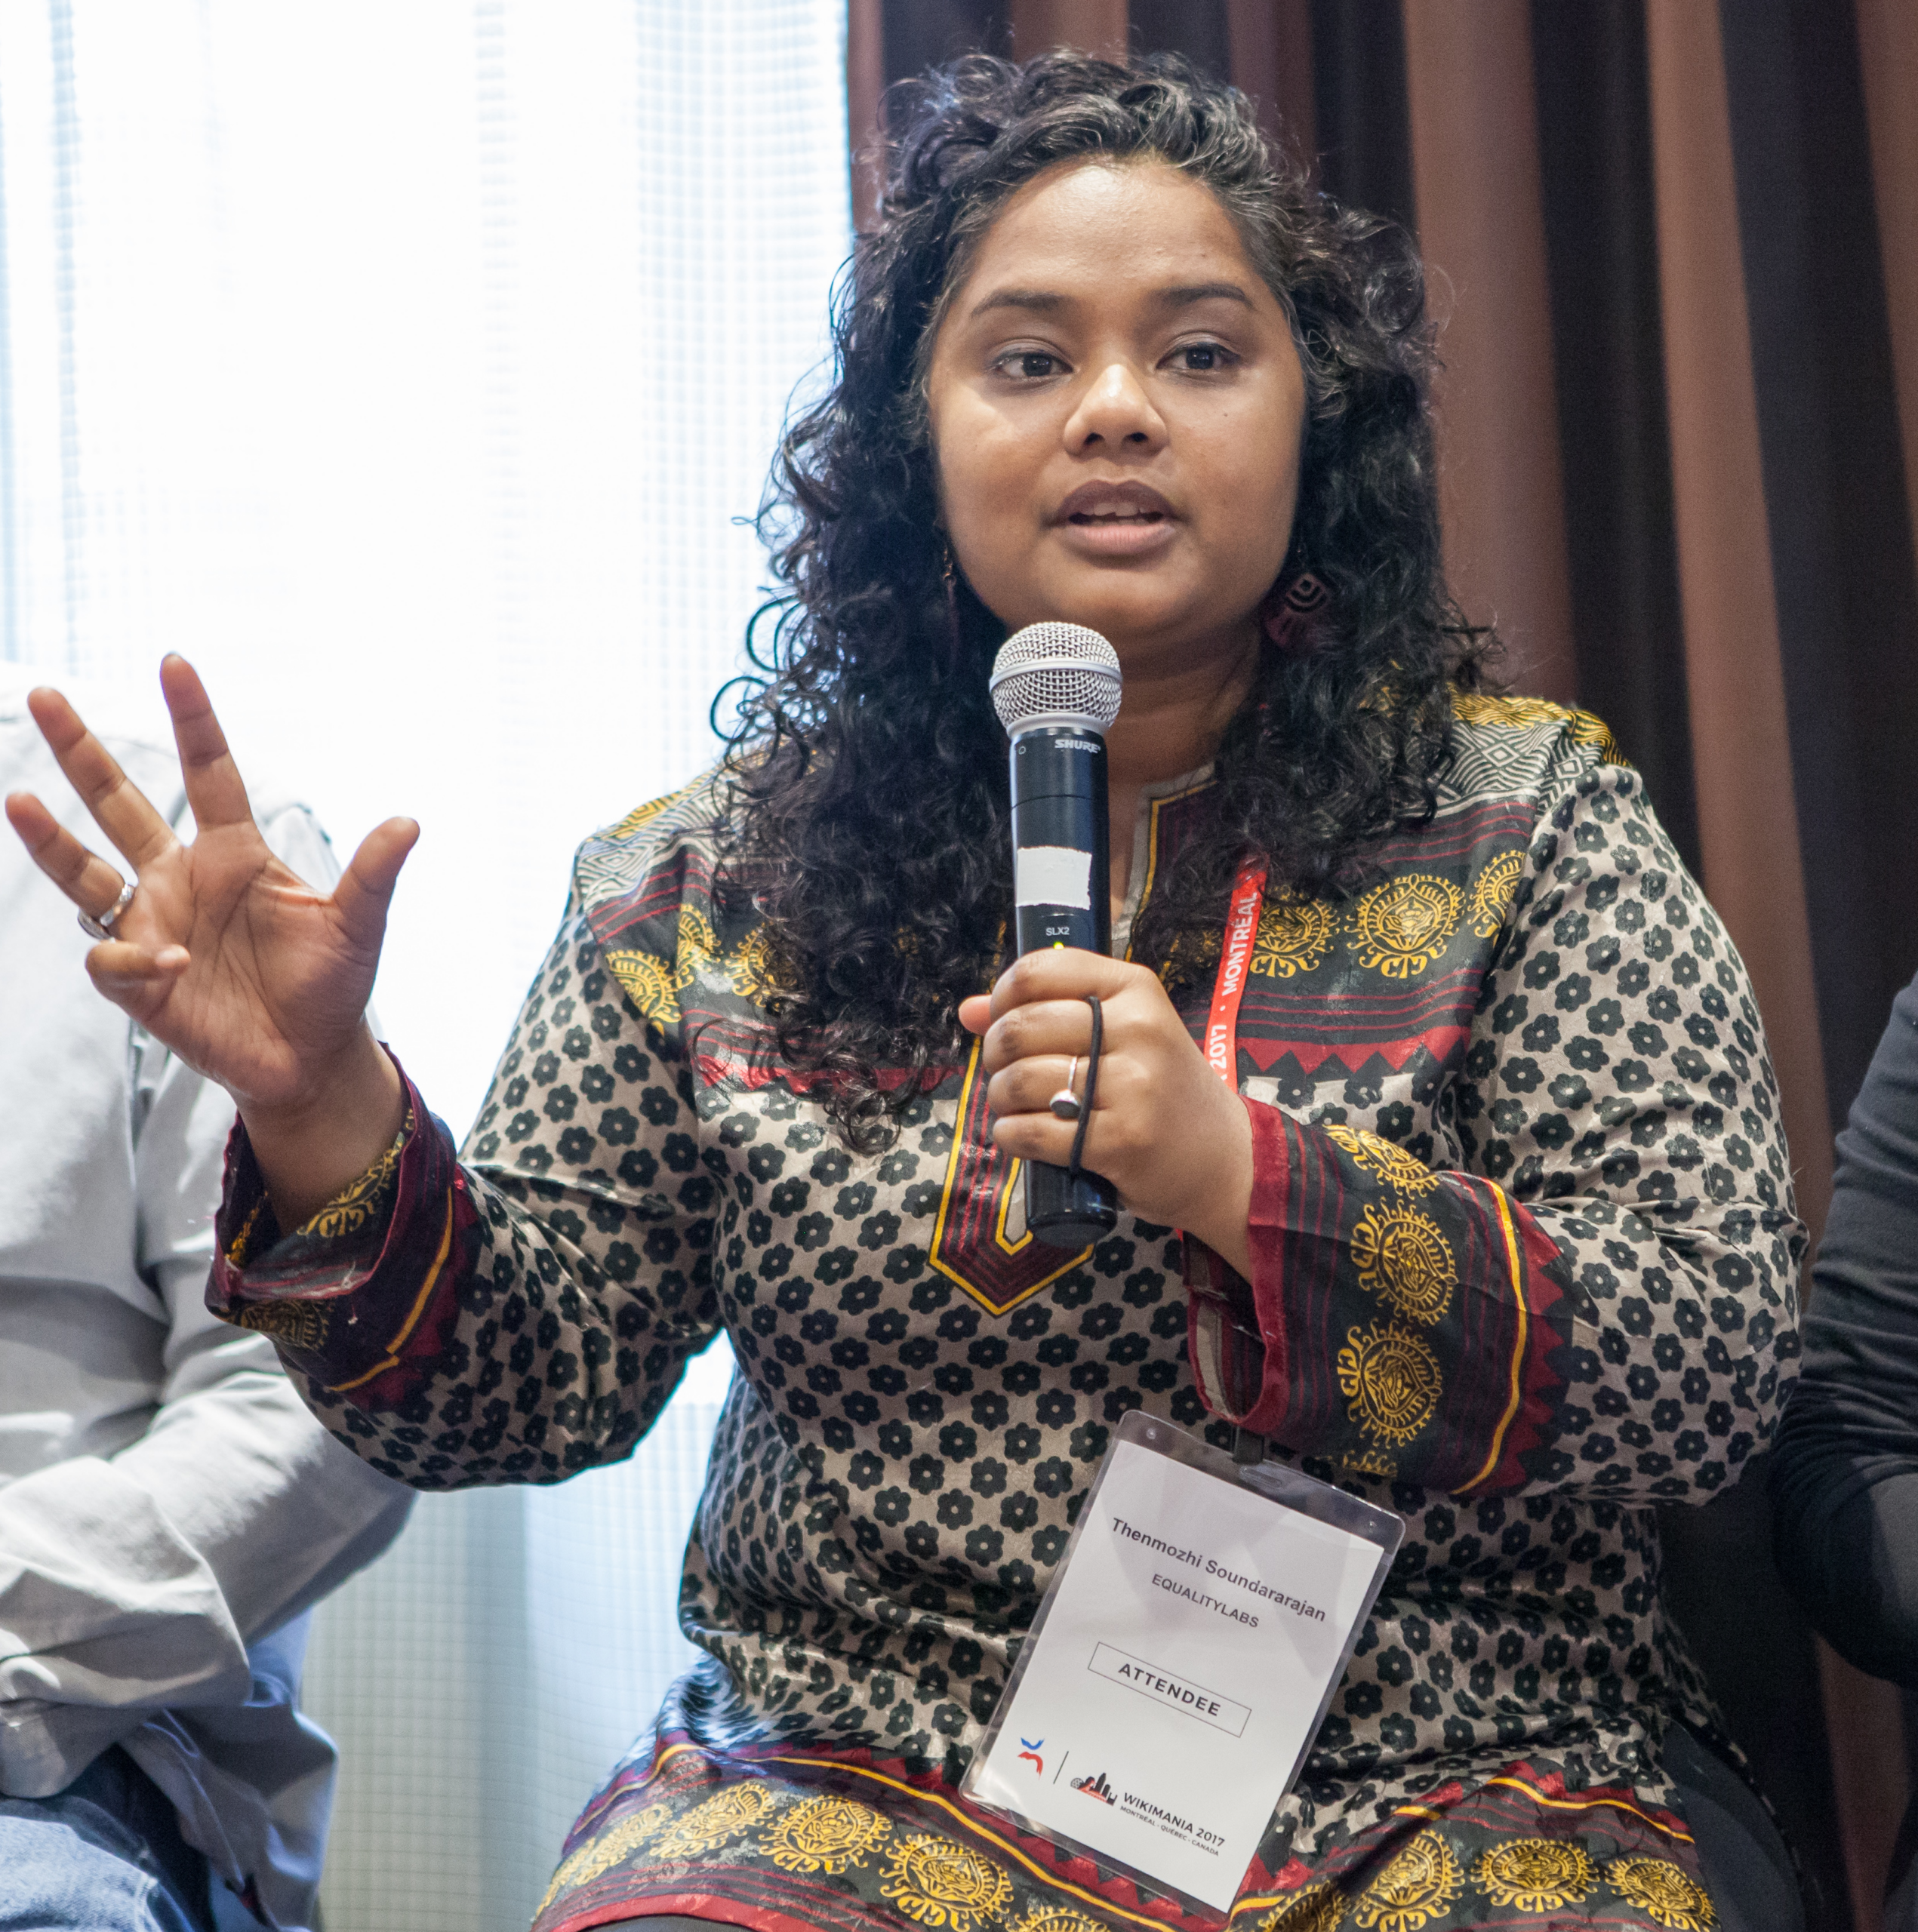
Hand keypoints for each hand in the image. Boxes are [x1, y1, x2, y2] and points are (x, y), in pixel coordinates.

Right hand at [5, 655, 413, 1222]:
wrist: (310, 1058)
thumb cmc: (332, 985)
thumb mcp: (359, 928)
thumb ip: (373, 876)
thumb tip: (410, 823)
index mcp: (235, 853)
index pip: (210, 773)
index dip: (193, 720)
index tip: (173, 662)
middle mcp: (182, 879)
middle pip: (120, 804)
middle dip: (81, 753)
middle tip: (44, 695)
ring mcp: (154, 925)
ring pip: (85, 872)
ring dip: (51, 839)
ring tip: (19, 800)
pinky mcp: (139, 981)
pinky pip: (114, 957)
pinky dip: (135, 958)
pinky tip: (171, 965)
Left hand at [958, 949, 1252, 1272]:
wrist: (1221, 1157)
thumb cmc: (1161, 1088)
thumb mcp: (1122, 1033)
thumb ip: (1048, 1012)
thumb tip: (968, 1009)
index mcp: (1135, 989)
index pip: (1039, 971)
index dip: (1002, 996)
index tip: (1001, 1020)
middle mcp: (1137, 1029)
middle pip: (1020, 1028)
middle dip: (994, 1055)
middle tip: (1005, 1072)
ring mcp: (1133, 1087)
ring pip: (1019, 1082)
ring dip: (1000, 1099)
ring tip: (1015, 1106)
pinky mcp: (1121, 1141)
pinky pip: (1031, 1133)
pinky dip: (1010, 1136)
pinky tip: (1021, 1136)